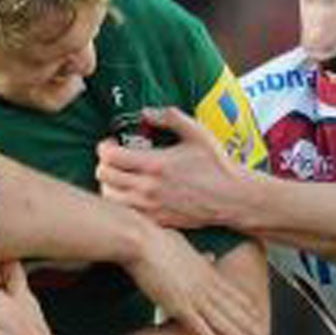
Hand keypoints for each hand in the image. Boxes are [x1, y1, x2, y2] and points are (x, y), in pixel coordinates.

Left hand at [97, 105, 249, 230]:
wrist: (232, 198)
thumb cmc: (216, 164)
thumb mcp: (196, 132)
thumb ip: (168, 117)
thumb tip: (145, 113)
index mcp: (155, 165)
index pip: (109, 157)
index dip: (104, 147)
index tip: (112, 143)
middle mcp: (148, 189)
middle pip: (103, 177)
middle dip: (104, 163)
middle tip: (115, 158)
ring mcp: (151, 208)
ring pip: (110, 198)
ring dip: (109, 184)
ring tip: (121, 176)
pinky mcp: (157, 221)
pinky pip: (126, 213)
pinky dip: (122, 202)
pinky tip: (133, 192)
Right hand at [118, 222, 265, 334]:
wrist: (141, 241)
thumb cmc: (157, 240)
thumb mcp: (185, 244)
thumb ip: (199, 254)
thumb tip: (210, 255)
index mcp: (205, 270)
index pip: (230, 290)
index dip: (244, 304)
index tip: (256, 312)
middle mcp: (203, 283)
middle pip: (229, 307)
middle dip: (245, 322)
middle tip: (260, 334)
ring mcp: (192, 295)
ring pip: (218, 318)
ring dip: (233, 333)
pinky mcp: (176, 303)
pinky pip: (195, 324)